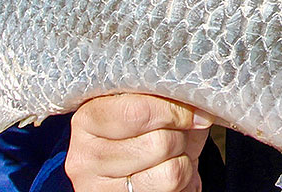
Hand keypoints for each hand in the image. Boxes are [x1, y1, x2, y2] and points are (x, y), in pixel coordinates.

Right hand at [65, 94, 212, 191]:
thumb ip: (168, 98)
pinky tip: (165, 175)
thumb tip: (196, 111)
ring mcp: (99, 187)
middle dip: (180, 137)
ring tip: (172, 157)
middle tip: (176, 136)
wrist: (148, 168)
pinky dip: (183, 182)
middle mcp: (86, 156)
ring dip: (183, 163)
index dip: (174, 111)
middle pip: (158, 143)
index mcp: (88, 118)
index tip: (190, 113)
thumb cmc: (150, 131)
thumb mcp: (155, 105)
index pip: (137, 112)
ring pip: (170, 173)